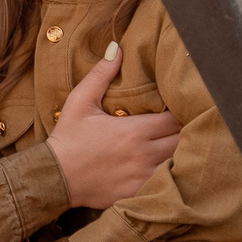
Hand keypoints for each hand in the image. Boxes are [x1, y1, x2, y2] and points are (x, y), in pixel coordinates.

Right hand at [49, 43, 179, 207]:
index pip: (174, 119)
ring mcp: (142, 177)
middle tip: (186, 124)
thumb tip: (117, 48)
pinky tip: (169, 169)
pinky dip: (171, 175)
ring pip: (178, 163)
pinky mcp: (138, 193)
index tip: (182, 107)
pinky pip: (166, 184)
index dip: (182, 112)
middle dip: (185, 131)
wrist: (54, 177)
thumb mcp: (80, 101)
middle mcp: (143, 154)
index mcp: (134, 131)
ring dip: (181, 153)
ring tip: (182, 145)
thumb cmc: (68, 137)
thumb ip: (101, 75)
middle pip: (182, 141)